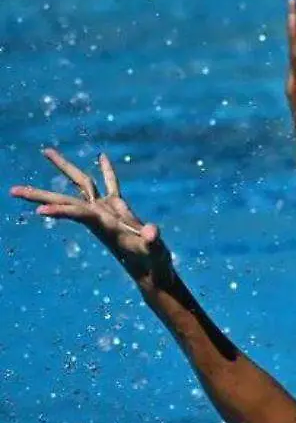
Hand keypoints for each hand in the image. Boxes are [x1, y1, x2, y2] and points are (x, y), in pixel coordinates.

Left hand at [10, 149, 173, 288]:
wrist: (152, 271)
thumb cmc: (153, 264)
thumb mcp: (155, 254)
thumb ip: (153, 243)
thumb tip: (151, 233)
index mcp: (105, 226)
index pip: (79, 215)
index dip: (61, 211)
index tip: (38, 211)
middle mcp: (99, 217)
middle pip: (65, 200)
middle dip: (39, 195)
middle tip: (12, 190)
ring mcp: (107, 212)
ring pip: (82, 185)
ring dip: (65, 169)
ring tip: (46, 151)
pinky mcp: (120, 210)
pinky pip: (110, 186)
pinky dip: (107, 172)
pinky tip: (102, 157)